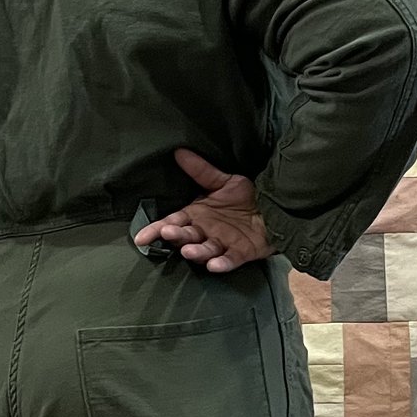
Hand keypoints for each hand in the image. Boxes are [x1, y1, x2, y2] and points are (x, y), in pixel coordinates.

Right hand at [132, 149, 272, 272]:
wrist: (275, 207)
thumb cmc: (247, 197)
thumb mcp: (224, 182)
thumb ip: (202, 171)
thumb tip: (179, 151)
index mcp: (197, 216)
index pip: (172, 223)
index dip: (156, 230)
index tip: (141, 238)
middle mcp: (205, 232)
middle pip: (186, 237)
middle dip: (176, 236)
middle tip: (168, 232)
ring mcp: (222, 245)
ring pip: (204, 251)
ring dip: (195, 252)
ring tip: (188, 250)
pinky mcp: (240, 254)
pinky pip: (229, 260)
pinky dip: (221, 264)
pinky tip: (213, 265)